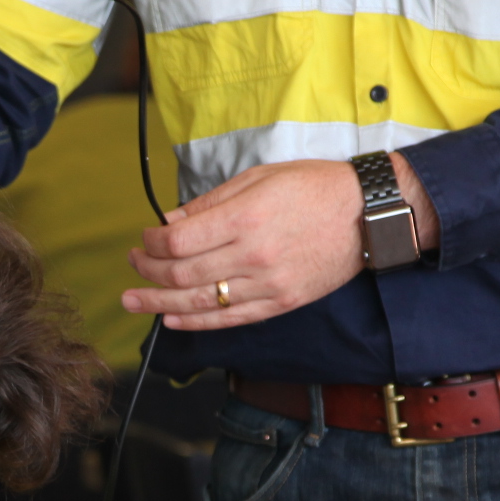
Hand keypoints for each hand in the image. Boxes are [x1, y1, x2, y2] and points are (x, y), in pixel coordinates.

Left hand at [121, 155, 435, 330]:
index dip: (151, 243)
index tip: (143, 239)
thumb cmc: (315, 187)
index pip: (178, 241)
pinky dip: (195, 322)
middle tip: (132, 266)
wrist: (368, 215)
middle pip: (182, 273)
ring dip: (158, 301)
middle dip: (148, 270)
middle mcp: (253, 256)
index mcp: (245, 218)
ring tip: (133, 300)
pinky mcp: (280, 303)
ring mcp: (267, 284)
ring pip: (199, 301)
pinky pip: (229, 319)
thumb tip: (170, 222)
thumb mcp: (260, 178)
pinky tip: (171, 318)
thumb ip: (212, 203)